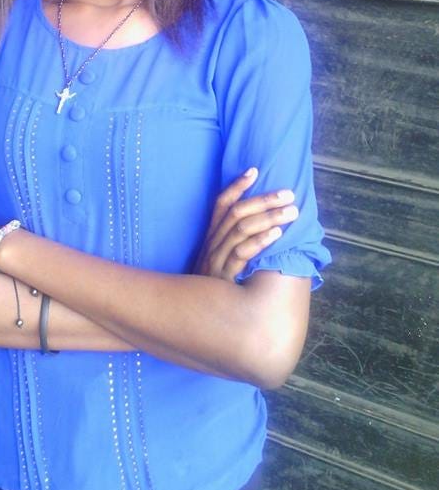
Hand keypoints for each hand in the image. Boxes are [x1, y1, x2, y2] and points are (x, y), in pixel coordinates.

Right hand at [194, 168, 298, 282]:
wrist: (199, 319)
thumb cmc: (216, 288)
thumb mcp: (220, 262)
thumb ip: (235, 244)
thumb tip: (265, 225)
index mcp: (211, 237)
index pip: (221, 204)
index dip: (236, 186)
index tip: (254, 170)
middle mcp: (211, 244)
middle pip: (236, 213)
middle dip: (264, 200)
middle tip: (288, 193)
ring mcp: (216, 260)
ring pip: (241, 229)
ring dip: (268, 217)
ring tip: (291, 211)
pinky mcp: (223, 277)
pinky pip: (242, 254)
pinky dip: (260, 241)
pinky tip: (277, 234)